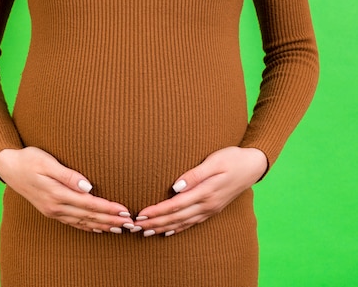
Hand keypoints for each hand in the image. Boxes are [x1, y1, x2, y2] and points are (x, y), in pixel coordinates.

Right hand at [0, 146, 133, 233]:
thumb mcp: (47, 162)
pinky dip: (88, 227)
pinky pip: (73, 222)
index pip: (89, 203)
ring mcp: (52, 211)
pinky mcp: (50, 210)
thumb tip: (88, 187)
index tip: (125, 211)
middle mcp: (55, 206)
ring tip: (120, 229)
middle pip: (89, 216)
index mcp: (56, 194)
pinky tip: (98, 228)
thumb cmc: (29, 159)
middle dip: (111, 220)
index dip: (108, 208)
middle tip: (130, 223)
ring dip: (102, 225)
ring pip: (83, 222)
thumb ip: (68, 175)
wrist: (9, 167)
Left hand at [134, 146, 267, 236]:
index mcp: (206, 192)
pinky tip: (169, 231)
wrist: (254, 165)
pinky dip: (179, 228)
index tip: (141, 214)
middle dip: (155, 223)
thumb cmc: (232, 158)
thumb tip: (176, 186)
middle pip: (176, 217)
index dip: (157, 211)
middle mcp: (208, 204)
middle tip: (136, 227)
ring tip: (146, 232)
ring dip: (164, 227)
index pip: (176, 205)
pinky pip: (193, 222)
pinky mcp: (213, 209)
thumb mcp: (214, 161)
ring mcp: (211, 208)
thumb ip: (195, 174)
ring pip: (183, 222)